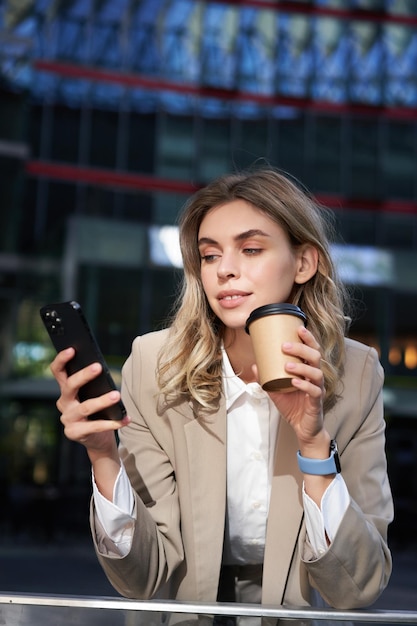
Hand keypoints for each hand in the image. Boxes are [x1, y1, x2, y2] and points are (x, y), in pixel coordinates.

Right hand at [50, 347, 129, 456]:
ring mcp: (67, 419)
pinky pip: (95, 426)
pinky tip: (125, 418)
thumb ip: (95, 383)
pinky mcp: (74, 433)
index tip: (72, 349)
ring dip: (102, 400)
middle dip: (83, 375)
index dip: (62, 359)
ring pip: (85, 407)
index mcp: (66, 389)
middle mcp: (63, 402)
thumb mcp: (94, 394)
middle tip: (98, 366)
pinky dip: (112, 422)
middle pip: (70, 386)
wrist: (98, 438)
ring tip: (116, 395)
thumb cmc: (98, 411)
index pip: (58, 371)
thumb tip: (102, 367)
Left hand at [266, 325, 328, 452]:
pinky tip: (295, 381)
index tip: (299, 328)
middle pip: (315, 357)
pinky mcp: (317, 403)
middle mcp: (315, 377)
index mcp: (308, 370)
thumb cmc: (293, 406)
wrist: (302, 428)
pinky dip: (304, 385)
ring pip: (316, 373)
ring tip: (287, 364)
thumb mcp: (276, 390)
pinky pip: (314, 391)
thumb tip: (254, 365)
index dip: (308, 339)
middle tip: (285, 346)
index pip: (312, 350)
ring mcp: (318, 389)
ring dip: (301, 366)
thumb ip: (266, 378)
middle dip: (301, 349)